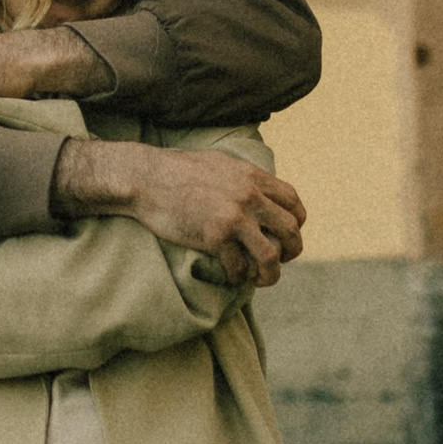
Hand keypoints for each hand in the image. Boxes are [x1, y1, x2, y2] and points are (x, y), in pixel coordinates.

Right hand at [58, 140, 304, 287]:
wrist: (145, 178)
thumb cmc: (177, 170)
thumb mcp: (220, 164)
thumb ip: (244, 179)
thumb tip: (261, 194)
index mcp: (252, 177)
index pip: (293, 202)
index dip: (297, 222)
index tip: (288, 234)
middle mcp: (249, 197)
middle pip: (290, 230)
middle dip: (292, 250)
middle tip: (282, 260)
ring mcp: (233, 218)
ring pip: (270, 256)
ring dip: (270, 274)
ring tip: (262, 279)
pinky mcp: (214, 238)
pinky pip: (238, 267)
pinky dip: (238, 276)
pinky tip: (231, 275)